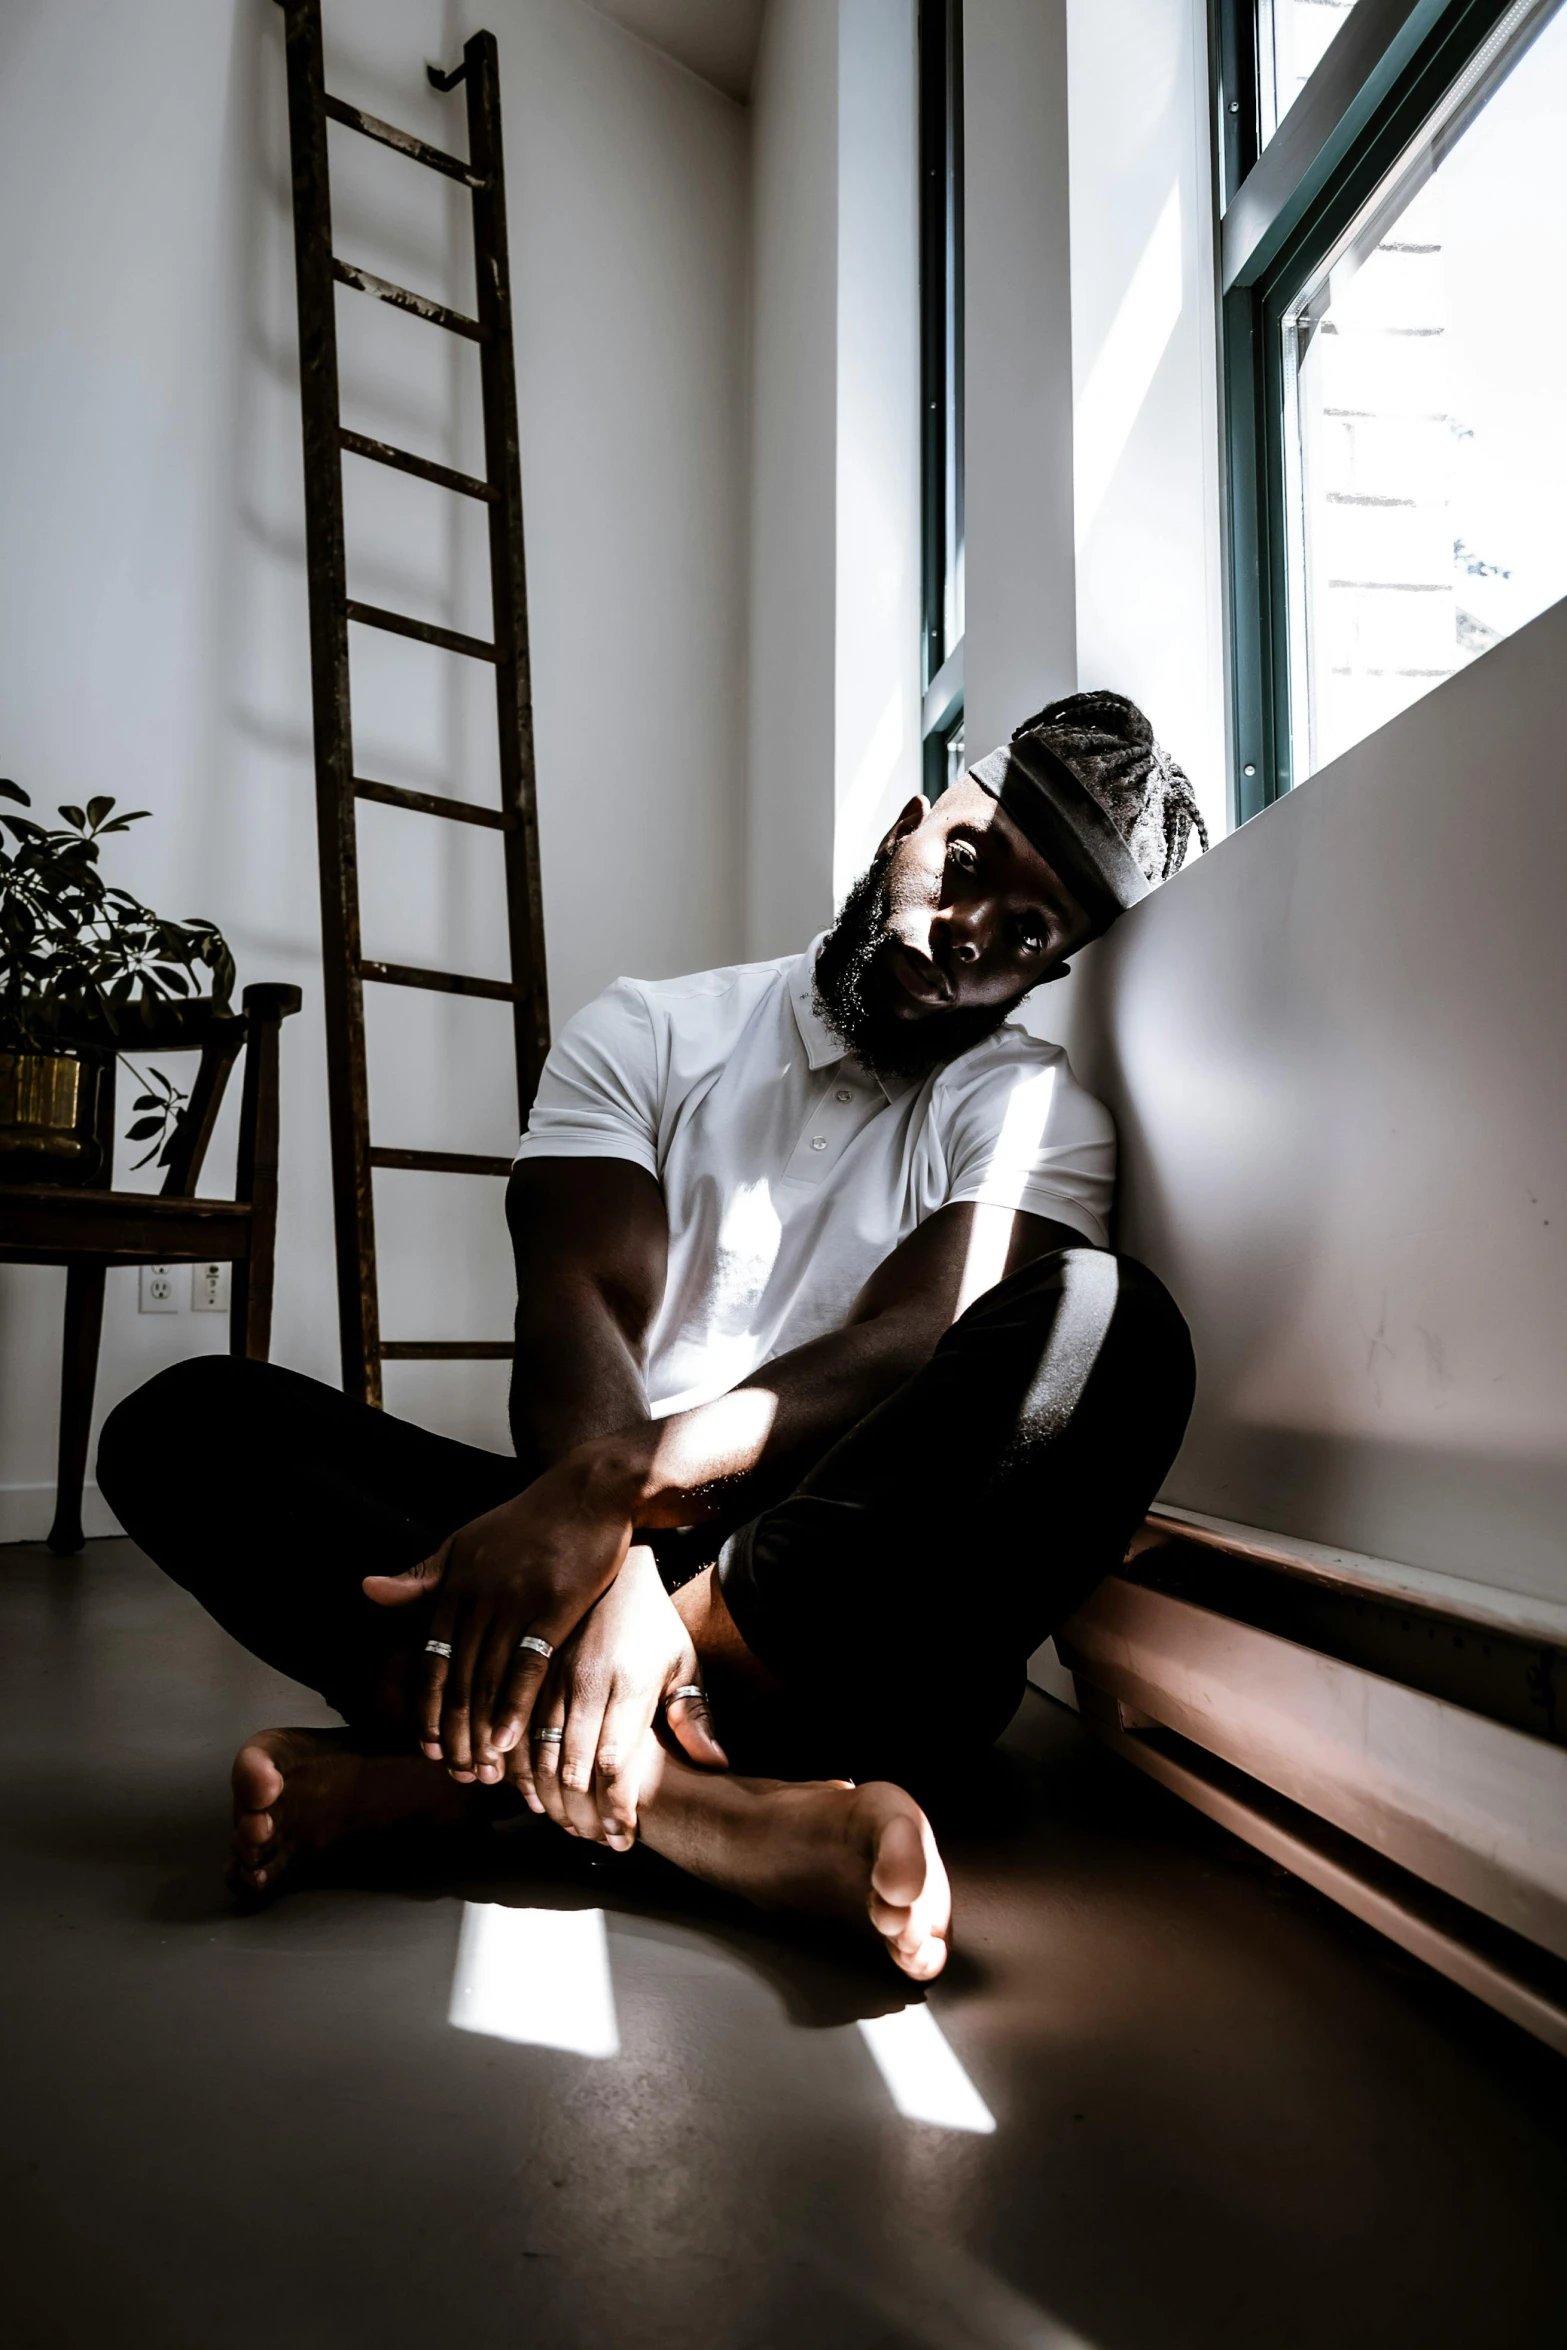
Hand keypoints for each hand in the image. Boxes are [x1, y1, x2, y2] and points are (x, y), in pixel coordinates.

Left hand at [361, 1445, 637, 1778]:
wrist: (587, 1491)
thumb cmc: (528, 1523)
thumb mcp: (467, 1543)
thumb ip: (422, 1577)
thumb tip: (367, 1590)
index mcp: (454, 1583)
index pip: (431, 1659)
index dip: (428, 1708)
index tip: (429, 1748)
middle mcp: (477, 1594)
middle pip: (457, 1678)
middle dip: (453, 1732)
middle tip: (456, 1774)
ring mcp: (515, 1599)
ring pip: (487, 1679)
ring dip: (480, 1731)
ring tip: (481, 1771)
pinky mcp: (555, 1605)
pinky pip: (528, 1666)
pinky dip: (514, 1707)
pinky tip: (508, 1741)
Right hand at [516, 1545, 726, 1846]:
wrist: (611, 1571)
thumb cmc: (653, 1626)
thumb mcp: (683, 1664)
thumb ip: (694, 1716)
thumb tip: (716, 1764)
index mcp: (627, 1682)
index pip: (614, 1760)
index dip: (616, 1806)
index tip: (624, 1837)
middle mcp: (584, 1682)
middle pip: (572, 1766)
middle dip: (583, 1815)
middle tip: (598, 1842)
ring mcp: (550, 1678)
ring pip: (536, 1754)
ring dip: (550, 1799)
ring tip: (570, 1828)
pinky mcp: (527, 1675)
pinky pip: (512, 1733)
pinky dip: (520, 1771)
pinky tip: (535, 1795)